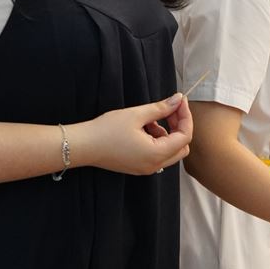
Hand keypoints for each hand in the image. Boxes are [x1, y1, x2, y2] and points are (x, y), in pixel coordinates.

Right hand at [74, 93, 191, 174]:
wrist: (83, 146)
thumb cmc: (106, 130)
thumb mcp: (136, 115)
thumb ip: (161, 108)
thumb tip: (179, 99)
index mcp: (156, 154)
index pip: (185, 136)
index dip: (186, 116)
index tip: (180, 101)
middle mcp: (155, 166)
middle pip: (182, 147)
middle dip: (178, 126)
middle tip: (168, 109)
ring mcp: (147, 169)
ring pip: (170, 151)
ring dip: (167, 133)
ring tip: (148, 119)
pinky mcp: (139, 167)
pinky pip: (158, 154)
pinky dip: (157, 140)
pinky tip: (143, 128)